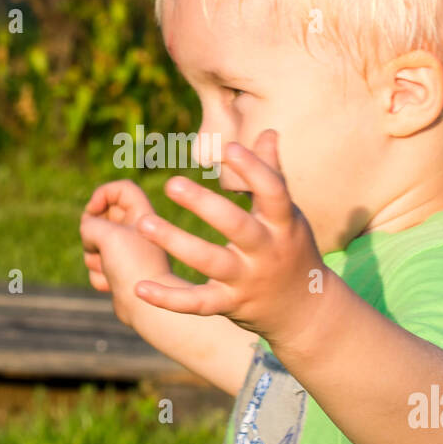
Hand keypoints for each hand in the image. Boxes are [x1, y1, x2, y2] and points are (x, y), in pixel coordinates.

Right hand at [79, 179, 172, 325]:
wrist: (147, 308)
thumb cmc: (132, 267)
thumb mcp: (107, 234)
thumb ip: (90, 223)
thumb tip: (88, 233)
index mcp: (143, 215)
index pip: (120, 189)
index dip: (102, 195)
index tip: (92, 211)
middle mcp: (137, 232)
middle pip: (102, 217)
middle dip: (93, 232)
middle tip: (98, 243)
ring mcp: (127, 253)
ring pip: (94, 245)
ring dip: (94, 257)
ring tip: (110, 268)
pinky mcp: (120, 273)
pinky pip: (97, 266)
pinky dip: (99, 276)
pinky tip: (112, 285)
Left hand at [132, 128, 325, 342]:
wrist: (304, 311)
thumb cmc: (290, 249)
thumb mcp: (287, 214)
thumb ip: (272, 174)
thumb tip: (268, 132)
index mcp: (283, 224)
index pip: (273, 193)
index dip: (254, 170)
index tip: (230, 149)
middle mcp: (266, 252)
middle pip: (236, 226)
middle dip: (205, 206)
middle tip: (171, 183)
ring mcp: (246, 280)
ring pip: (209, 261)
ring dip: (175, 242)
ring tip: (142, 223)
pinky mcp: (228, 304)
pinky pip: (196, 303)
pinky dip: (168, 298)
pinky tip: (139, 287)